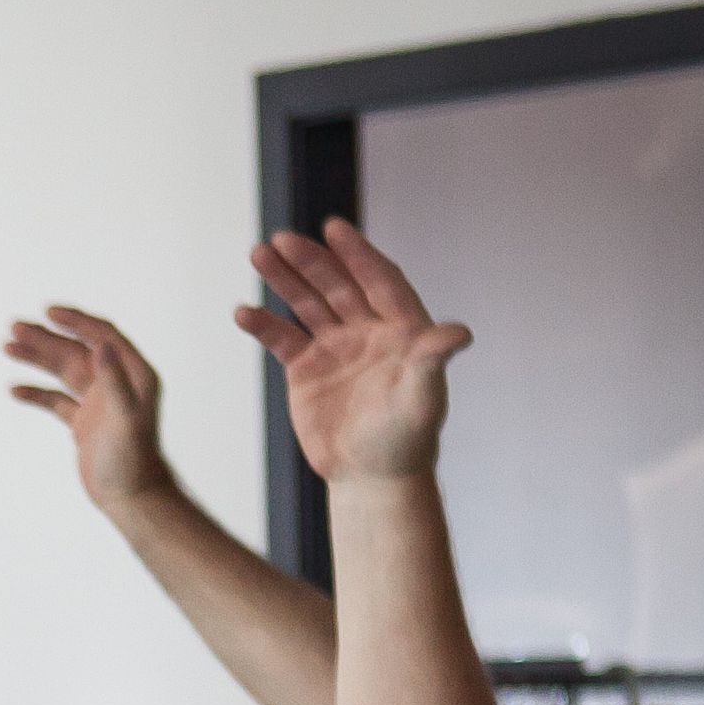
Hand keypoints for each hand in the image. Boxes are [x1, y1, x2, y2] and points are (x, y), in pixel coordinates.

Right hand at [3, 307, 172, 512]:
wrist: (131, 498)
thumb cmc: (133, 461)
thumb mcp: (124, 418)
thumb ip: (114, 379)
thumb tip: (101, 343)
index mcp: (134, 374)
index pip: (102, 336)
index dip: (76, 321)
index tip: (48, 312)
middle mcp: (117, 383)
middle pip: (76, 350)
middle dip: (45, 338)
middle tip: (14, 327)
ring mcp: (98, 403)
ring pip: (63, 372)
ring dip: (36, 358)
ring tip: (7, 346)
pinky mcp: (83, 423)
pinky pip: (56, 401)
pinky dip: (36, 393)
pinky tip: (14, 389)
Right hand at [235, 218, 470, 483]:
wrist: (372, 476)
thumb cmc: (407, 438)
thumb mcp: (423, 397)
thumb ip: (433, 359)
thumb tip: (460, 332)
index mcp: (401, 328)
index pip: (378, 279)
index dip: (357, 253)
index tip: (334, 228)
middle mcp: (366, 330)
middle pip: (336, 285)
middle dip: (310, 261)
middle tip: (282, 239)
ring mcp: (334, 347)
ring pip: (305, 303)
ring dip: (282, 279)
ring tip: (257, 254)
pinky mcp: (306, 370)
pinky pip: (281, 339)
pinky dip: (263, 324)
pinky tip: (243, 312)